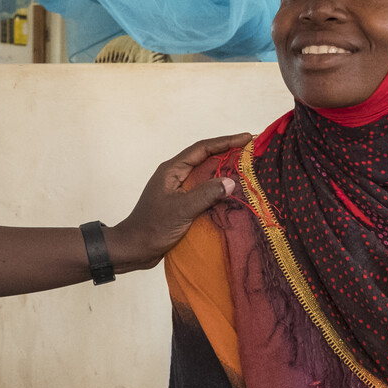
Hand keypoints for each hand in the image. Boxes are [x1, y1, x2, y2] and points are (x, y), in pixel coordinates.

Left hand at [104, 133, 251, 270]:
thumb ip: (206, 194)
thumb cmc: (152, 227)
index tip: (247, 138)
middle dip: (229, 154)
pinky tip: (233, 193)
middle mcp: (176, 175)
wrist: (134, 249)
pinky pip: (205, 190)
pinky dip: (220, 189)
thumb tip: (232, 181)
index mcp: (172, 170)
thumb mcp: (181, 210)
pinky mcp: (182, 203)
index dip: (226, 142)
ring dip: (226, 172)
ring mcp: (179, 189)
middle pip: (206, 159)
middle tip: (252, 152)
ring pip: (207, 175)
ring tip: (248, 169)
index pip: (203, 149)